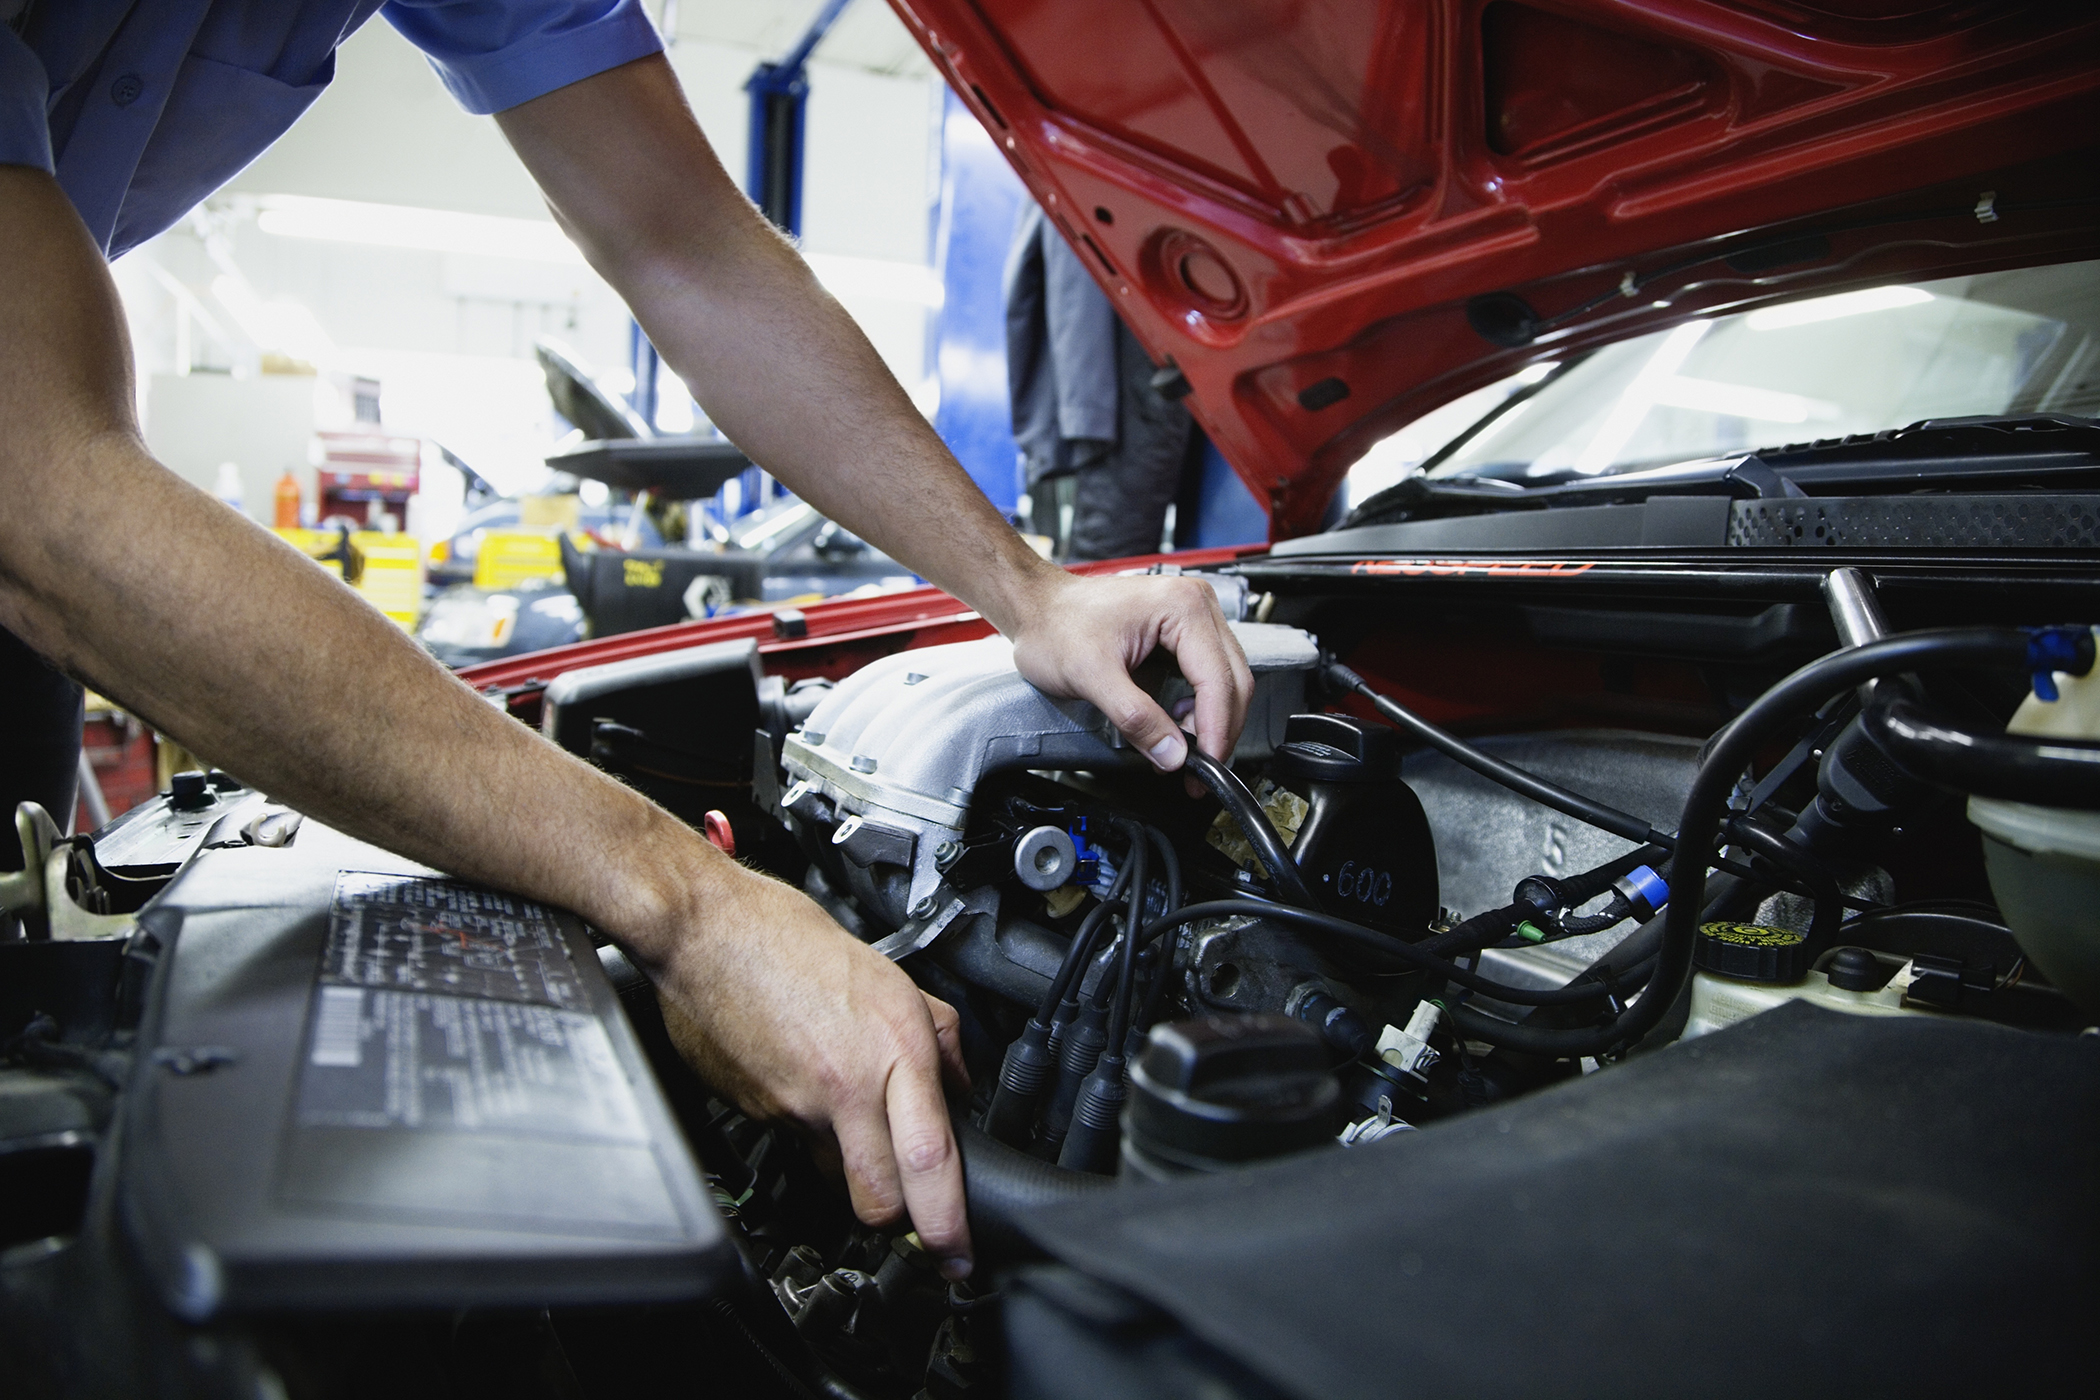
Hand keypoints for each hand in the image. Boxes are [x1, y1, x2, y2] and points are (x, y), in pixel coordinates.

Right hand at [640, 858, 974, 1277]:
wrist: (702, 931)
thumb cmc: (788, 939)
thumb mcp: (890, 976)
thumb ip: (935, 1037)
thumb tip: (959, 1084)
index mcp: (891, 1049)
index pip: (929, 1160)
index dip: (947, 1223)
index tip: (959, 1255)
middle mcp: (847, 1086)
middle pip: (879, 1201)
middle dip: (898, 1220)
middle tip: (914, 1213)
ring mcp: (796, 1106)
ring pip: (837, 1173)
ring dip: (854, 1166)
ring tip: (853, 1117)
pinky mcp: (758, 1112)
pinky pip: (798, 1143)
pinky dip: (811, 1129)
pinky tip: (807, 1083)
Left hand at [1008, 572, 1253, 773]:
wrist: (1038, 606)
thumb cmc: (1056, 623)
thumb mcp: (1091, 676)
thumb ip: (1135, 718)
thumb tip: (1173, 754)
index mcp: (1182, 607)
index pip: (1218, 680)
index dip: (1216, 730)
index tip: (1206, 766)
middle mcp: (1197, 605)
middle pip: (1233, 680)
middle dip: (1219, 731)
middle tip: (1200, 771)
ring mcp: (1193, 616)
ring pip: (1226, 680)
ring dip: (1211, 721)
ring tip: (1183, 750)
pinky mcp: (1184, 631)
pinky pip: (1209, 675)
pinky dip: (1199, 707)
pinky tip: (1178, 725)